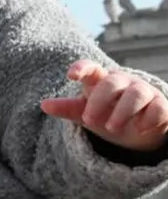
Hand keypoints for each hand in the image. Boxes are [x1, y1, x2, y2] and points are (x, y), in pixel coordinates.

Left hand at [41, 60, 167, 151]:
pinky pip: (159, 108)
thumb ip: (67, 108)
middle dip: (100, 101)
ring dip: (123, 111)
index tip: (71, 75)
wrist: (136, 128)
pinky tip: (140, 130)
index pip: (91, 68)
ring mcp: (144, 92)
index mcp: (100, 81)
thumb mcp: (85, 112)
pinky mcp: (161, 106)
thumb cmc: (106, 113)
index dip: (81, 68)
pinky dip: (149, 120)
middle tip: (90, 120)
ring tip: (111, 127)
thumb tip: (43, 105)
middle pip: (112, 82)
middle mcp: (123, 83)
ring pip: (137, 94)